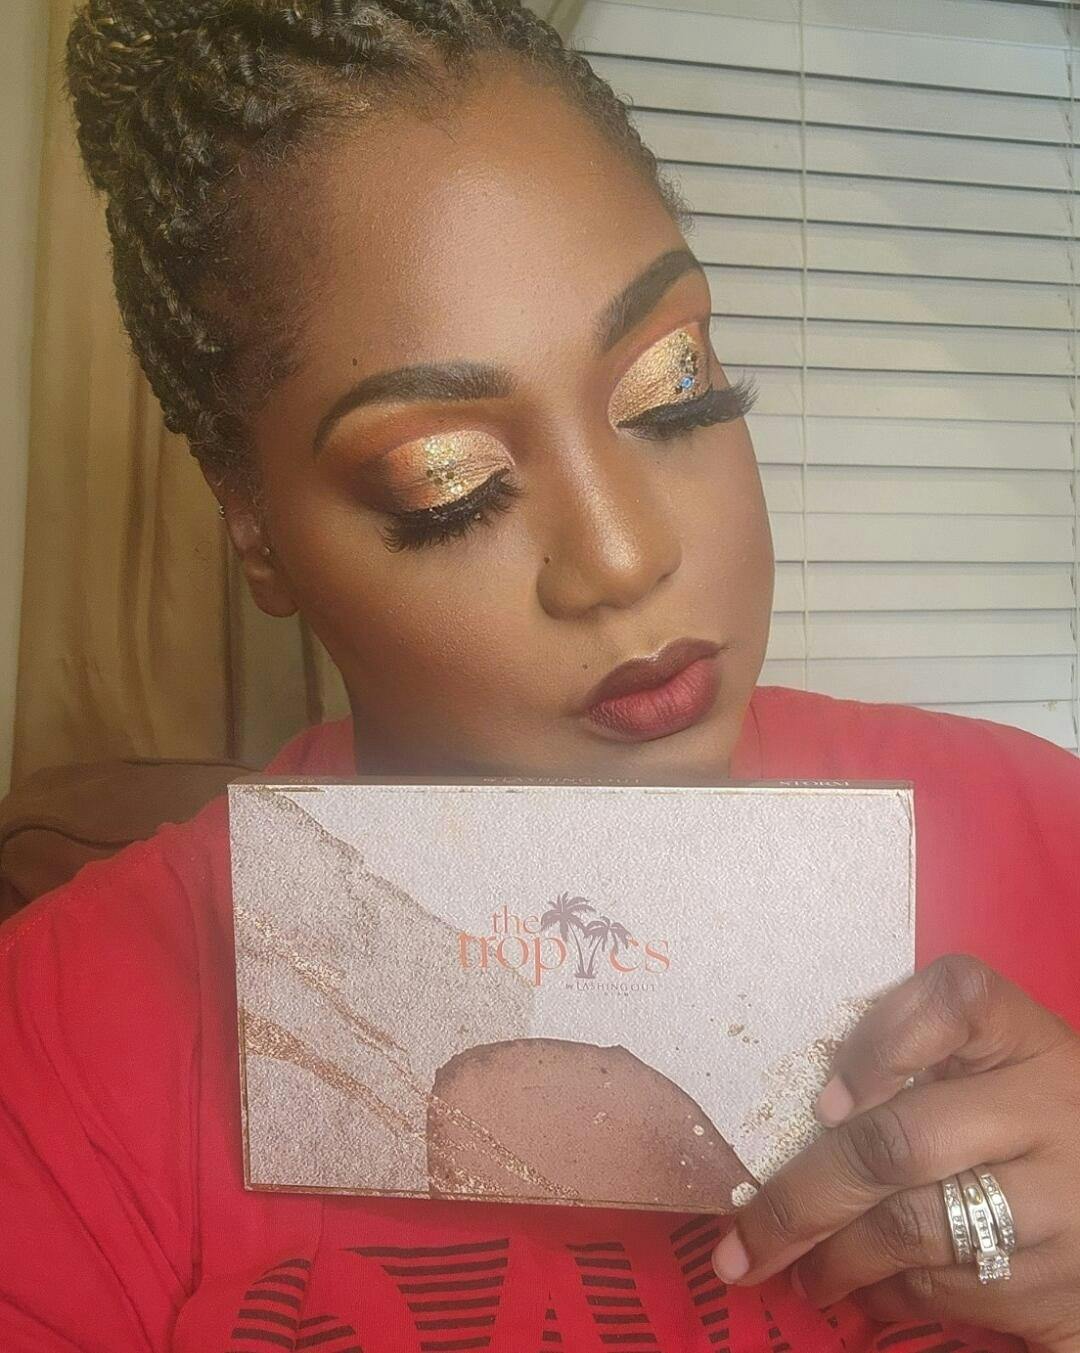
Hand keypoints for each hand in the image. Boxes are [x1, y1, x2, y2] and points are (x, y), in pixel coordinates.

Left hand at [710, 955, 1079, 1350]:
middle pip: (898, 1143)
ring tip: (797, 1271)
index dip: (880, 1043)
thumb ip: (923, 1053)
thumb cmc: (1035, 1118)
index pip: (956, 1001)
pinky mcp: (1072, 1289)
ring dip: (836, 1260)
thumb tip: (823, 1107)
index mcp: (1028, 1041)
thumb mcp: (998, 1064)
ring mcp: (1066, 1205)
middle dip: (804, 1199)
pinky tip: (869, 1290)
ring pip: (915, 1230)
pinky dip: (893, 1296)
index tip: (826, 1103)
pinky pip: (954, 1293)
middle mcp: (1052, 1113)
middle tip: (745, 1240)